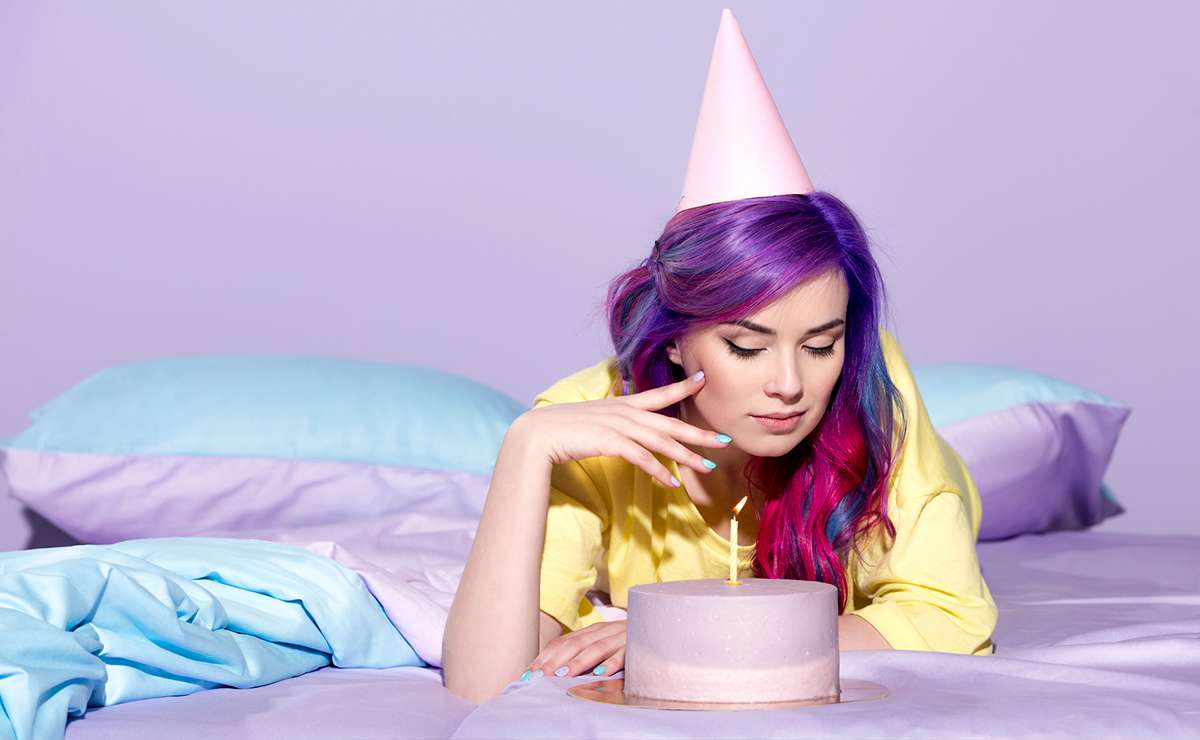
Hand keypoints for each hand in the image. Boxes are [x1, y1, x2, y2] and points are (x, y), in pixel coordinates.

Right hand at [512, 369, 732, 487]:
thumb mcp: (594, 421)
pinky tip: (672, 484)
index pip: (660, 394)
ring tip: (707, 468)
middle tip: (726, 439)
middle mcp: (625, 412)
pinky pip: (642, 458)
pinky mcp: (610, 442)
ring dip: (686, 456)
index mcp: (622, 404)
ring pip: (662, 441)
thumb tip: (627, 432)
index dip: (683, 385)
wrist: (537, 434)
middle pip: (670, 423)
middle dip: (700, 433)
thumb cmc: (563, 430)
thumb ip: (613, 423)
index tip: (704, 377)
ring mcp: (619, 426)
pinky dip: (659, 471)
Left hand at [527, 619, 626, 678]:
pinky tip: (600, 674)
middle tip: (541, 676)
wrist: (657, 626)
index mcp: (592, 631)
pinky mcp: (636, 645)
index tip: (530, 672)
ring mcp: (620, 637)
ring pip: (595, 648)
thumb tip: (554, 671)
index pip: (563, 642)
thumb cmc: (626, 642)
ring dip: (578, 662)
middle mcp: (603, 631)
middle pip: (575, 645)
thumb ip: (582, 653)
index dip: (546, 656)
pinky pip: (622, 654)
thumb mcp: (602, 644)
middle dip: (556, 661)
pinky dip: (611, 663)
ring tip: (563, 675)